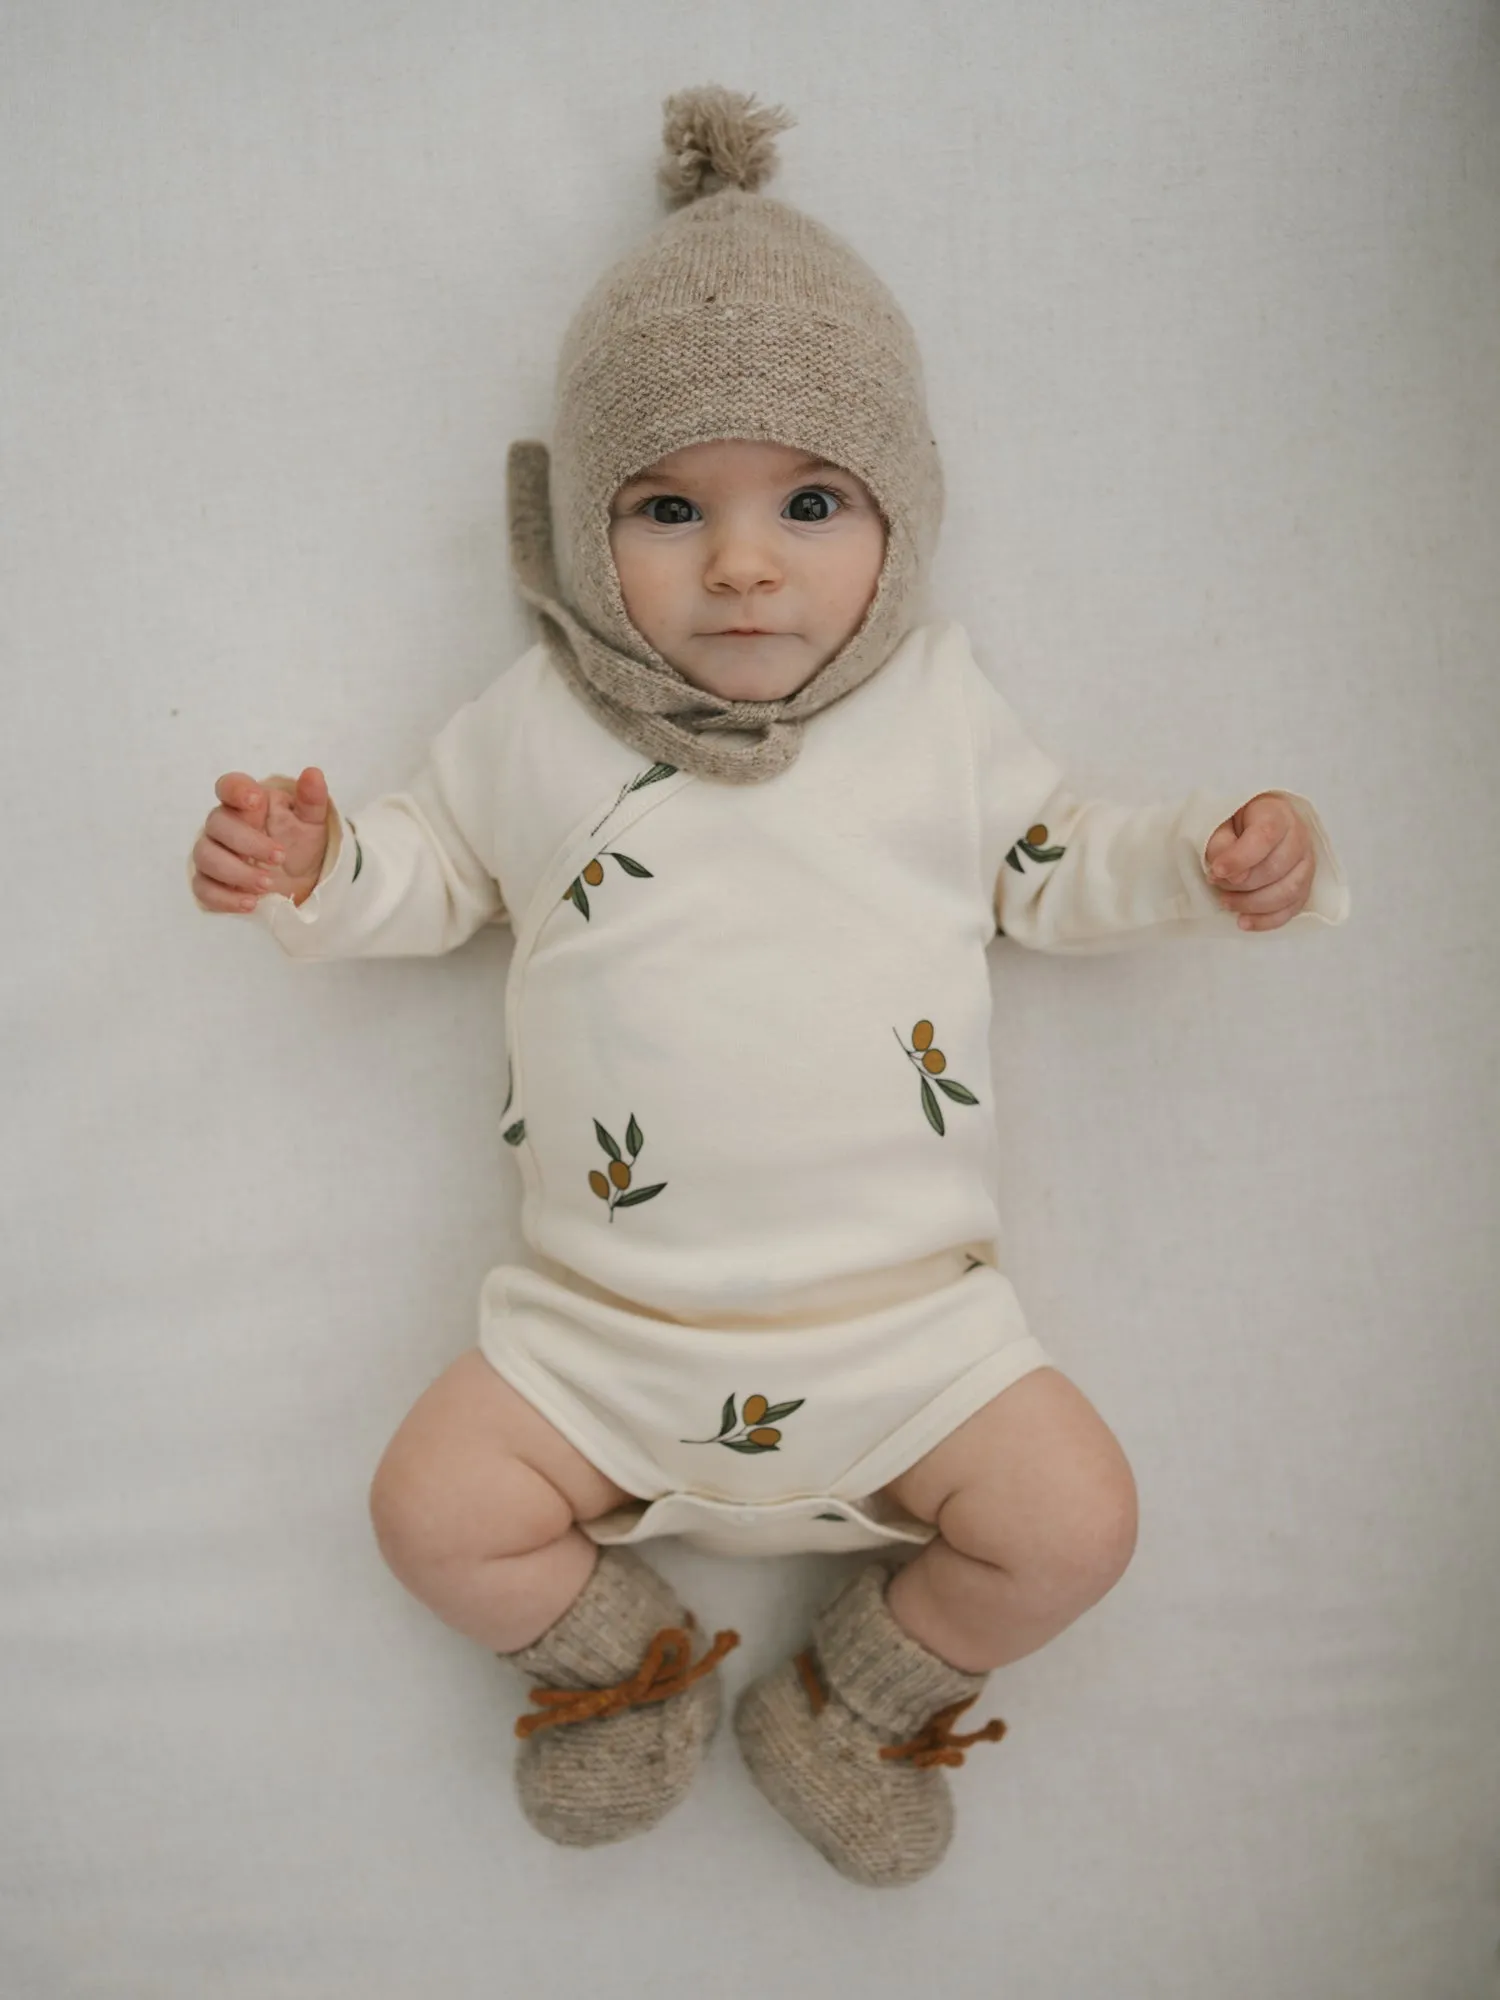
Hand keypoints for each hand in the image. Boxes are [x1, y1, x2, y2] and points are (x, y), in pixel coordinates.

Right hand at [189, 768, 330, 913]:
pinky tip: (251, 903)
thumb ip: (311, 799)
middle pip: (217, 824)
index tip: (256, 800)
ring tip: (268, 885)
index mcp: (246, 804)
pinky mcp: (210, 883)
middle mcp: (223, 826)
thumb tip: (313, 773)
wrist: (299, 879)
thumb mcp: (312, 822)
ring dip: (237, 873)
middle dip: (248, 842)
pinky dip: (225, 898)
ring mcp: (212, 854)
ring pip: (206, 857)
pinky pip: (203, 889)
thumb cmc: (299, 842)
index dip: (236, 790)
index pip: (228, 786)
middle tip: (280, 858)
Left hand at [1203, 792, 1313, 930]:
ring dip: (1252, 903)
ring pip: (1288, 891)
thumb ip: (1222, 846)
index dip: (1240, 858)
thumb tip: (1234, 877)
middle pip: (1276, 868)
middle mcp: (1299, 836)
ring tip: (1225, 902)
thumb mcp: (1219, 825)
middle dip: (1241, 884)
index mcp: (1277, 814)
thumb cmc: (1235, 825)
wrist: (1254, 826)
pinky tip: (1243, 921)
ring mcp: (1306, 862)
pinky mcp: (1305, 885)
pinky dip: (1267, 920)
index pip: (1264, 837)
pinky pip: (1293, 909)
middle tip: (1216, 883)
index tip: (1216, 870)